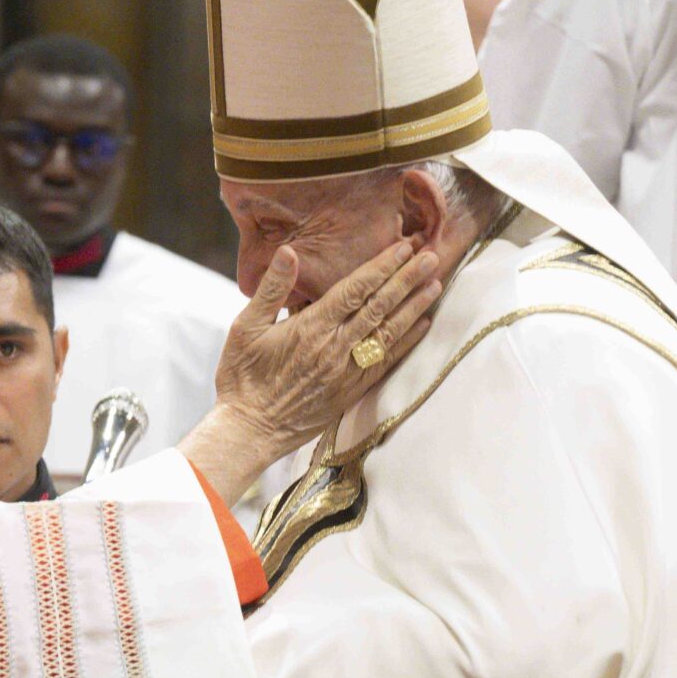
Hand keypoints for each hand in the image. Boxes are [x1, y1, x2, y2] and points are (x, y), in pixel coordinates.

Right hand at [183, 242, 439, 502]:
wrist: (249, 429)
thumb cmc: (242, 376)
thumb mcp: (245, 327)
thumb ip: (271, 289)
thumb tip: (290, 252)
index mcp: (311, 327)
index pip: (355, 289)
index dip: (382, 266)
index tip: (403, 247)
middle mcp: (335, 347)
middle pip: (379, 307)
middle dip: (407, 280)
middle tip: (431, 257)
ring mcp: (346, 371)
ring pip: (388, 333)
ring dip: (413, 308)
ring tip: (434, 285)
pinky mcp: (351, 392)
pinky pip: (386, 362)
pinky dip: (406, 342)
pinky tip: (422, 326)